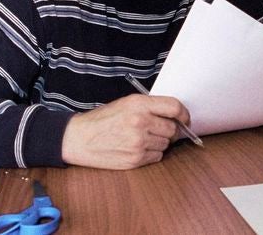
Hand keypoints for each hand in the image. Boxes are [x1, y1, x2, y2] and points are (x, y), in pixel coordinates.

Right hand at [61, 94, 189, 169]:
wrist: (78, 138)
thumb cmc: (103, 120)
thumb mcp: (126, 103)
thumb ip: (151, 107)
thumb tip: (177, 117)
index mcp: (139, 104)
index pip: (174, 107)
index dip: (184, 114)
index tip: (184, 119)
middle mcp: (140, 122)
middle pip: (173, 129)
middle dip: (170, 130)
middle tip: (157, 130)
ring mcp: (138, 142)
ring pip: (166, 144)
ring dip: (159, 142)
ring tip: (141, 138)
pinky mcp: (135, 159)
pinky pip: (157, 157)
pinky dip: (152, 154)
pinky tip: (137, 148)